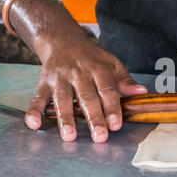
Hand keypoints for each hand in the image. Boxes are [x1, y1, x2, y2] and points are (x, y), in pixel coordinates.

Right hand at [24, 34, 146, 142]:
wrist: (62, 40)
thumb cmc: (92, 58)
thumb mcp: (112, 64)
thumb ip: (125, 81)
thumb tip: (142, 92)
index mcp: (99, 69)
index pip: (107, 90)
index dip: (112, 108)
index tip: (116, 124)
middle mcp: (79, 74)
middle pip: (87, 97)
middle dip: (93, 118)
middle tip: (99, 136)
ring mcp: (60, 79)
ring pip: (63, 99)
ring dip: (65, 118)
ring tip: (69, 136)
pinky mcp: (43, 83)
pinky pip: (38, 97)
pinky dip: (34, 110)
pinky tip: (34, 123)